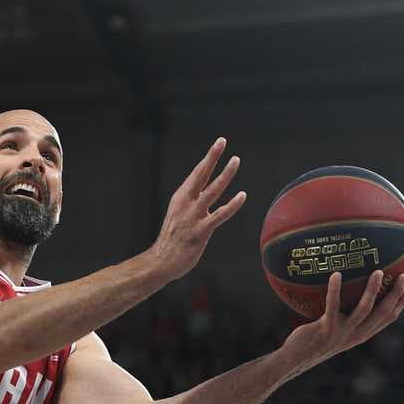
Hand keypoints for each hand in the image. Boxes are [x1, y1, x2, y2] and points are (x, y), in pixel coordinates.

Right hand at [147, 138, 245, 280]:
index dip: (209, 158)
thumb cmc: (172, 241)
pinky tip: (242, 195)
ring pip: (212, 190)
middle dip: (212, 157)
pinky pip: (219, 215)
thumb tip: (208, 198)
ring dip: (225, 174)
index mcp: (181, 198)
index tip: (219, 143)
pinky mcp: (200, 231)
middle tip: (222, 141)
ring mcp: (193, 217)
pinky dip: (232, 205)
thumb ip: (194, 206)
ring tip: (235, 160)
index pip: (197, 173)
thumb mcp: (180, 217)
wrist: (161, 262)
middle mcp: (186, 203)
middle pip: (201, 175)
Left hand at [279, 270, 403, 375]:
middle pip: (383, 313)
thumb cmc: (313, 339)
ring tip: (378, 271)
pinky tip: (336, 274)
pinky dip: (335, 290)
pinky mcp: (327, 329)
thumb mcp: (334, 328)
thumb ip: (345, 314)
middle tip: (403, 275)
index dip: (401, 303)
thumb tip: (347, 288)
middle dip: (396, 295)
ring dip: (373, 291)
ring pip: (364, 310)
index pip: (388, 318)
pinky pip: (332, 305)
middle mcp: (356, 334)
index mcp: (362, 334)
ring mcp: (342, 332)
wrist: (296, 358)